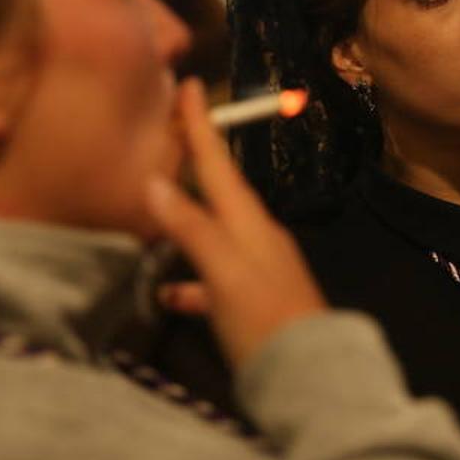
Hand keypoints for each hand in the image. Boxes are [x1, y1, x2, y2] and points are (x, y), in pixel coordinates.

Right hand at [145, 79, 327, 368]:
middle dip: (193, 162)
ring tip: (152, 212)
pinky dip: (188, 279)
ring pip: (212, 233)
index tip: (188, 84)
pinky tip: (167, 294)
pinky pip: (212, 279)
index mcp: (248, 220)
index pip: (218, 162)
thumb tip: (154, 181)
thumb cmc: (263, 316)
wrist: (308, 375)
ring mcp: (254, 269)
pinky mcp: (250, 302)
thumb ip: (191, 227)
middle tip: (169, 134)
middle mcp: (254, 236)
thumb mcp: (223, 269)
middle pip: (217, 190)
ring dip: (185, 219)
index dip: (200, 125)